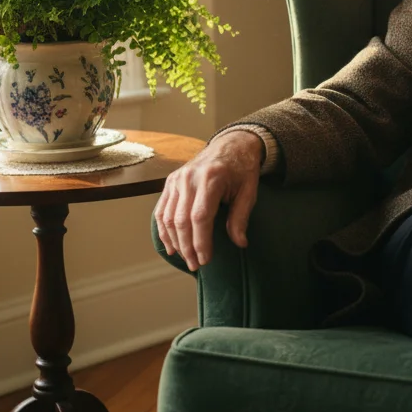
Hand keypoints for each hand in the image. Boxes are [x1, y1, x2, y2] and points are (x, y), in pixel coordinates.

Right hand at [154, 130, 262, 271]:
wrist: (231, 145)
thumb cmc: (242, 169)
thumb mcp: (249, 191)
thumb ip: (241, 217)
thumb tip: (240, 243)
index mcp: (211, 178)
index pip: (200, 217)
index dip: (201, 242)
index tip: (206, 259)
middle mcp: (189, 178)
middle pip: (181, 220)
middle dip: (187, 247)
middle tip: (196, 265)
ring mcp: (177, 179)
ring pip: (168, 217)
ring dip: (175, 242)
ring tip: (186, 259)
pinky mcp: (170, 182)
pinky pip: (161, 210)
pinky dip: (164, 230)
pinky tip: (171, 246)